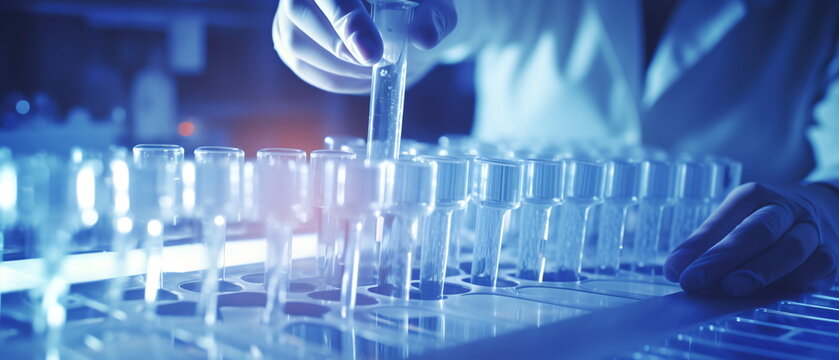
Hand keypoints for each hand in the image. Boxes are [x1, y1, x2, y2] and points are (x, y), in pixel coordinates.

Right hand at [273, 0, 456, 93]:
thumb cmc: (418, 5)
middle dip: (338, 44)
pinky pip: (302, 65)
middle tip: (374, 62)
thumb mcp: (436, 7)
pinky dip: (336, 78)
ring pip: (296, 42)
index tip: (372, 52)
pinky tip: (362, 74)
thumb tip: (424, 38)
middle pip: (298, 10)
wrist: (404, 18)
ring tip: (375, 66)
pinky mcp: (288, 39)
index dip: (347, 21)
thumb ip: (434, 17)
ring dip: (339, 65)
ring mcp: (290, 11)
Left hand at [664, 182, 838, 295]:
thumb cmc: (766, 220)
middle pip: (756, 232)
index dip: (696, 246)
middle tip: (693, 281)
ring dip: (759, 271)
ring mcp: (812, 230)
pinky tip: (769, 295)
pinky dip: (793, 282)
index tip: (673, 270)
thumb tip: (677, 271)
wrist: (829, 208)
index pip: (723, 220)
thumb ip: (710, 245)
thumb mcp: (737, 219)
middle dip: (722, 258)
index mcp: (753, 195)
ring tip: (730, 289)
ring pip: (791, 249)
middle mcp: (786, 208)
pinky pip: (816, 268)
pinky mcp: (832, 254)